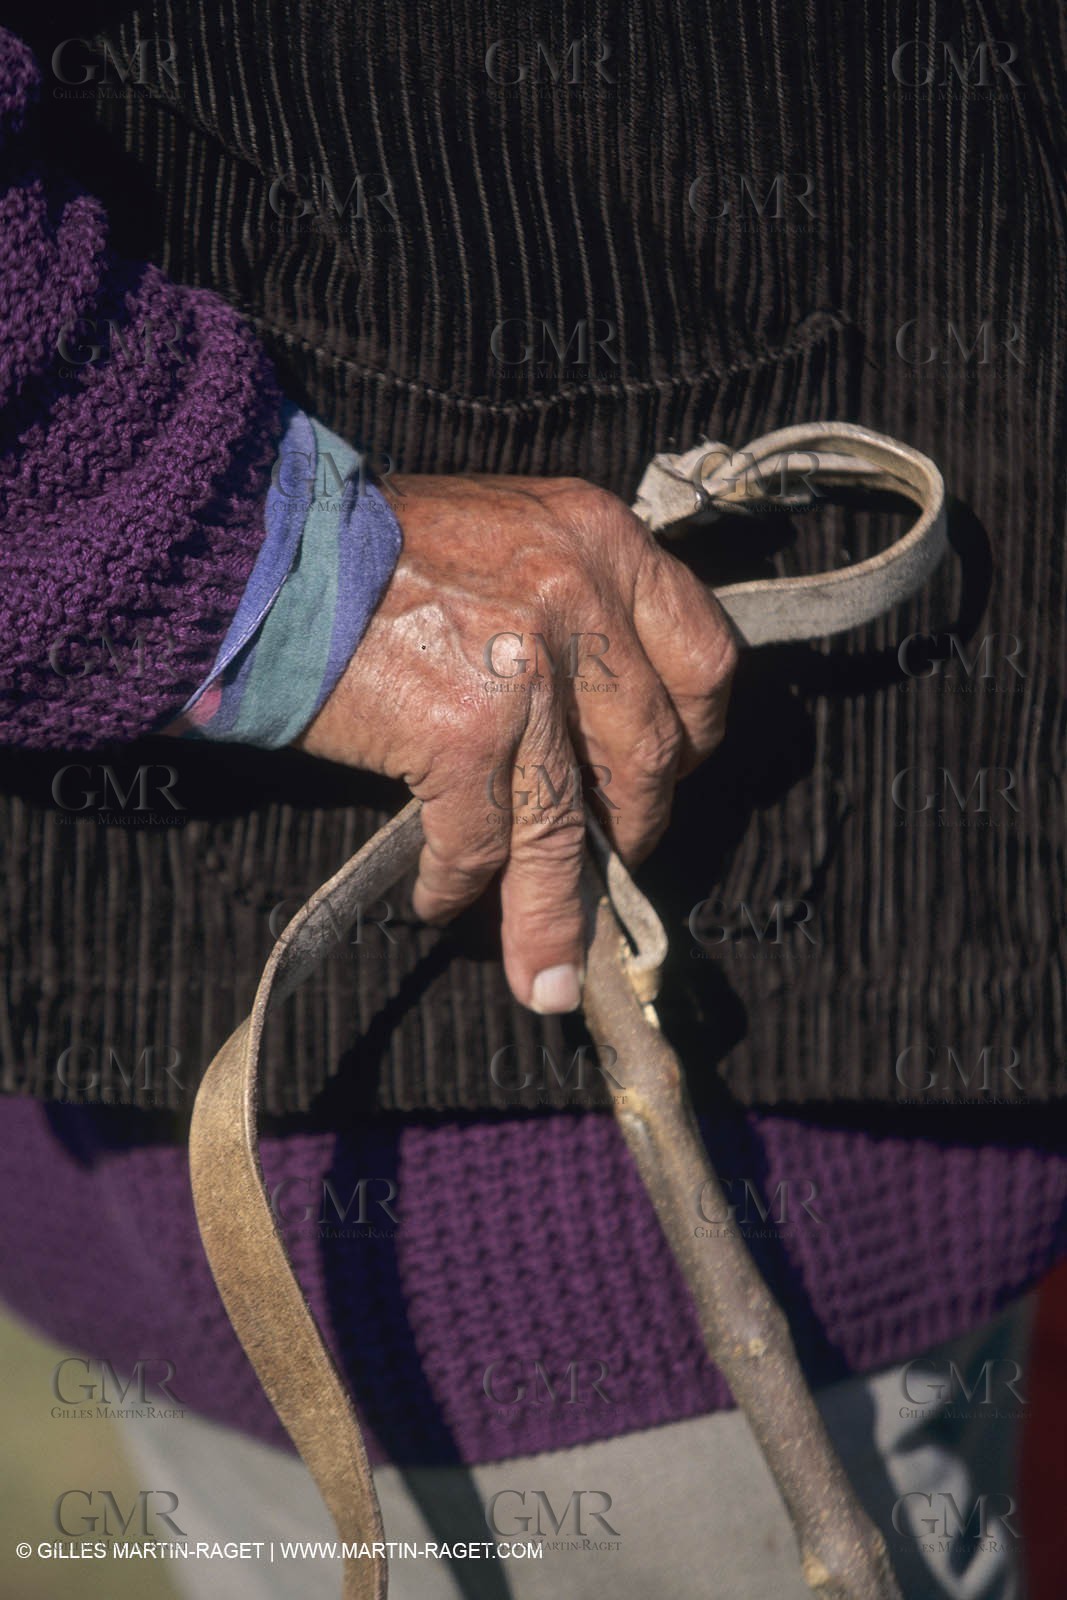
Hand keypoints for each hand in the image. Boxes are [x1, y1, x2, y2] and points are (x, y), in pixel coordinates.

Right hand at [297, 475, 737, 1012]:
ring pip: (570, 824)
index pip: (704, 656)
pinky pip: (483, 843)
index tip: (676, 770)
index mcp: (600, 540)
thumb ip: (569, 600)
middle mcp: (579, 597)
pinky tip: (439, 898)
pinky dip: (461, 885)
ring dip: (558, 908)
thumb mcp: (504, 537)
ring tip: (551, 967)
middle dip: (637, 823)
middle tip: (612, 853)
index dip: (697, 732)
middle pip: (652, 751)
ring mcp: (526, 669)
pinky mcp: (463, 731)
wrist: (256, 551)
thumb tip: (602, 708)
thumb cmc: (368, 548)